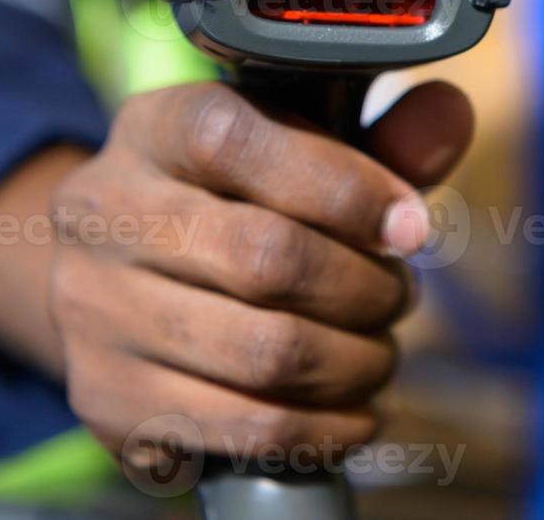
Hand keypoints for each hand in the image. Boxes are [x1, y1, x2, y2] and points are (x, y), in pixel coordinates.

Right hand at [45, 80, 472, 483]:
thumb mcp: (301, 151)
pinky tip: (350, 410)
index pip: (238, 142)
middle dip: (366, 287)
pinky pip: (245, 426)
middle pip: (266, 256)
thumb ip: (382, 137)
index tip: (411, 224)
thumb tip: (450, 116)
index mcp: (154, 127)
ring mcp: (92, 309)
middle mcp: (103, 210)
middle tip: (397, 296)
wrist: (121, 281)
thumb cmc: (238, 203)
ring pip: (265, 351)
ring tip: (376, 353)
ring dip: (355, 362)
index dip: (346, 188)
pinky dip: (324, 426)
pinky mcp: (105, 397)